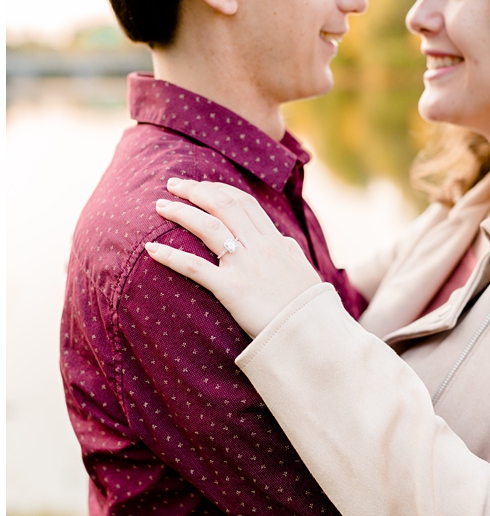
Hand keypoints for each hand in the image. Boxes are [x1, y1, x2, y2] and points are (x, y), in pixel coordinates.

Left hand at [144, 178, 323, 336]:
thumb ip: (290, 251)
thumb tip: (282, 239)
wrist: (312, 331)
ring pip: (208, 227)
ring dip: (180, 212)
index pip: (244, 203)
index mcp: (276, 241)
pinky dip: (170, 255)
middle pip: (222, 206)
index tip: (200, 185)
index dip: (219, 190)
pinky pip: (194, 267)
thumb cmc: (308, 305)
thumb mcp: (304, 269)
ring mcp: (245, 266)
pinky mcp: (231, 289)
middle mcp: (260, 247)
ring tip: (160, 207)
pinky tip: (151, 249)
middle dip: (195, 191)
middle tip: (173, 184)